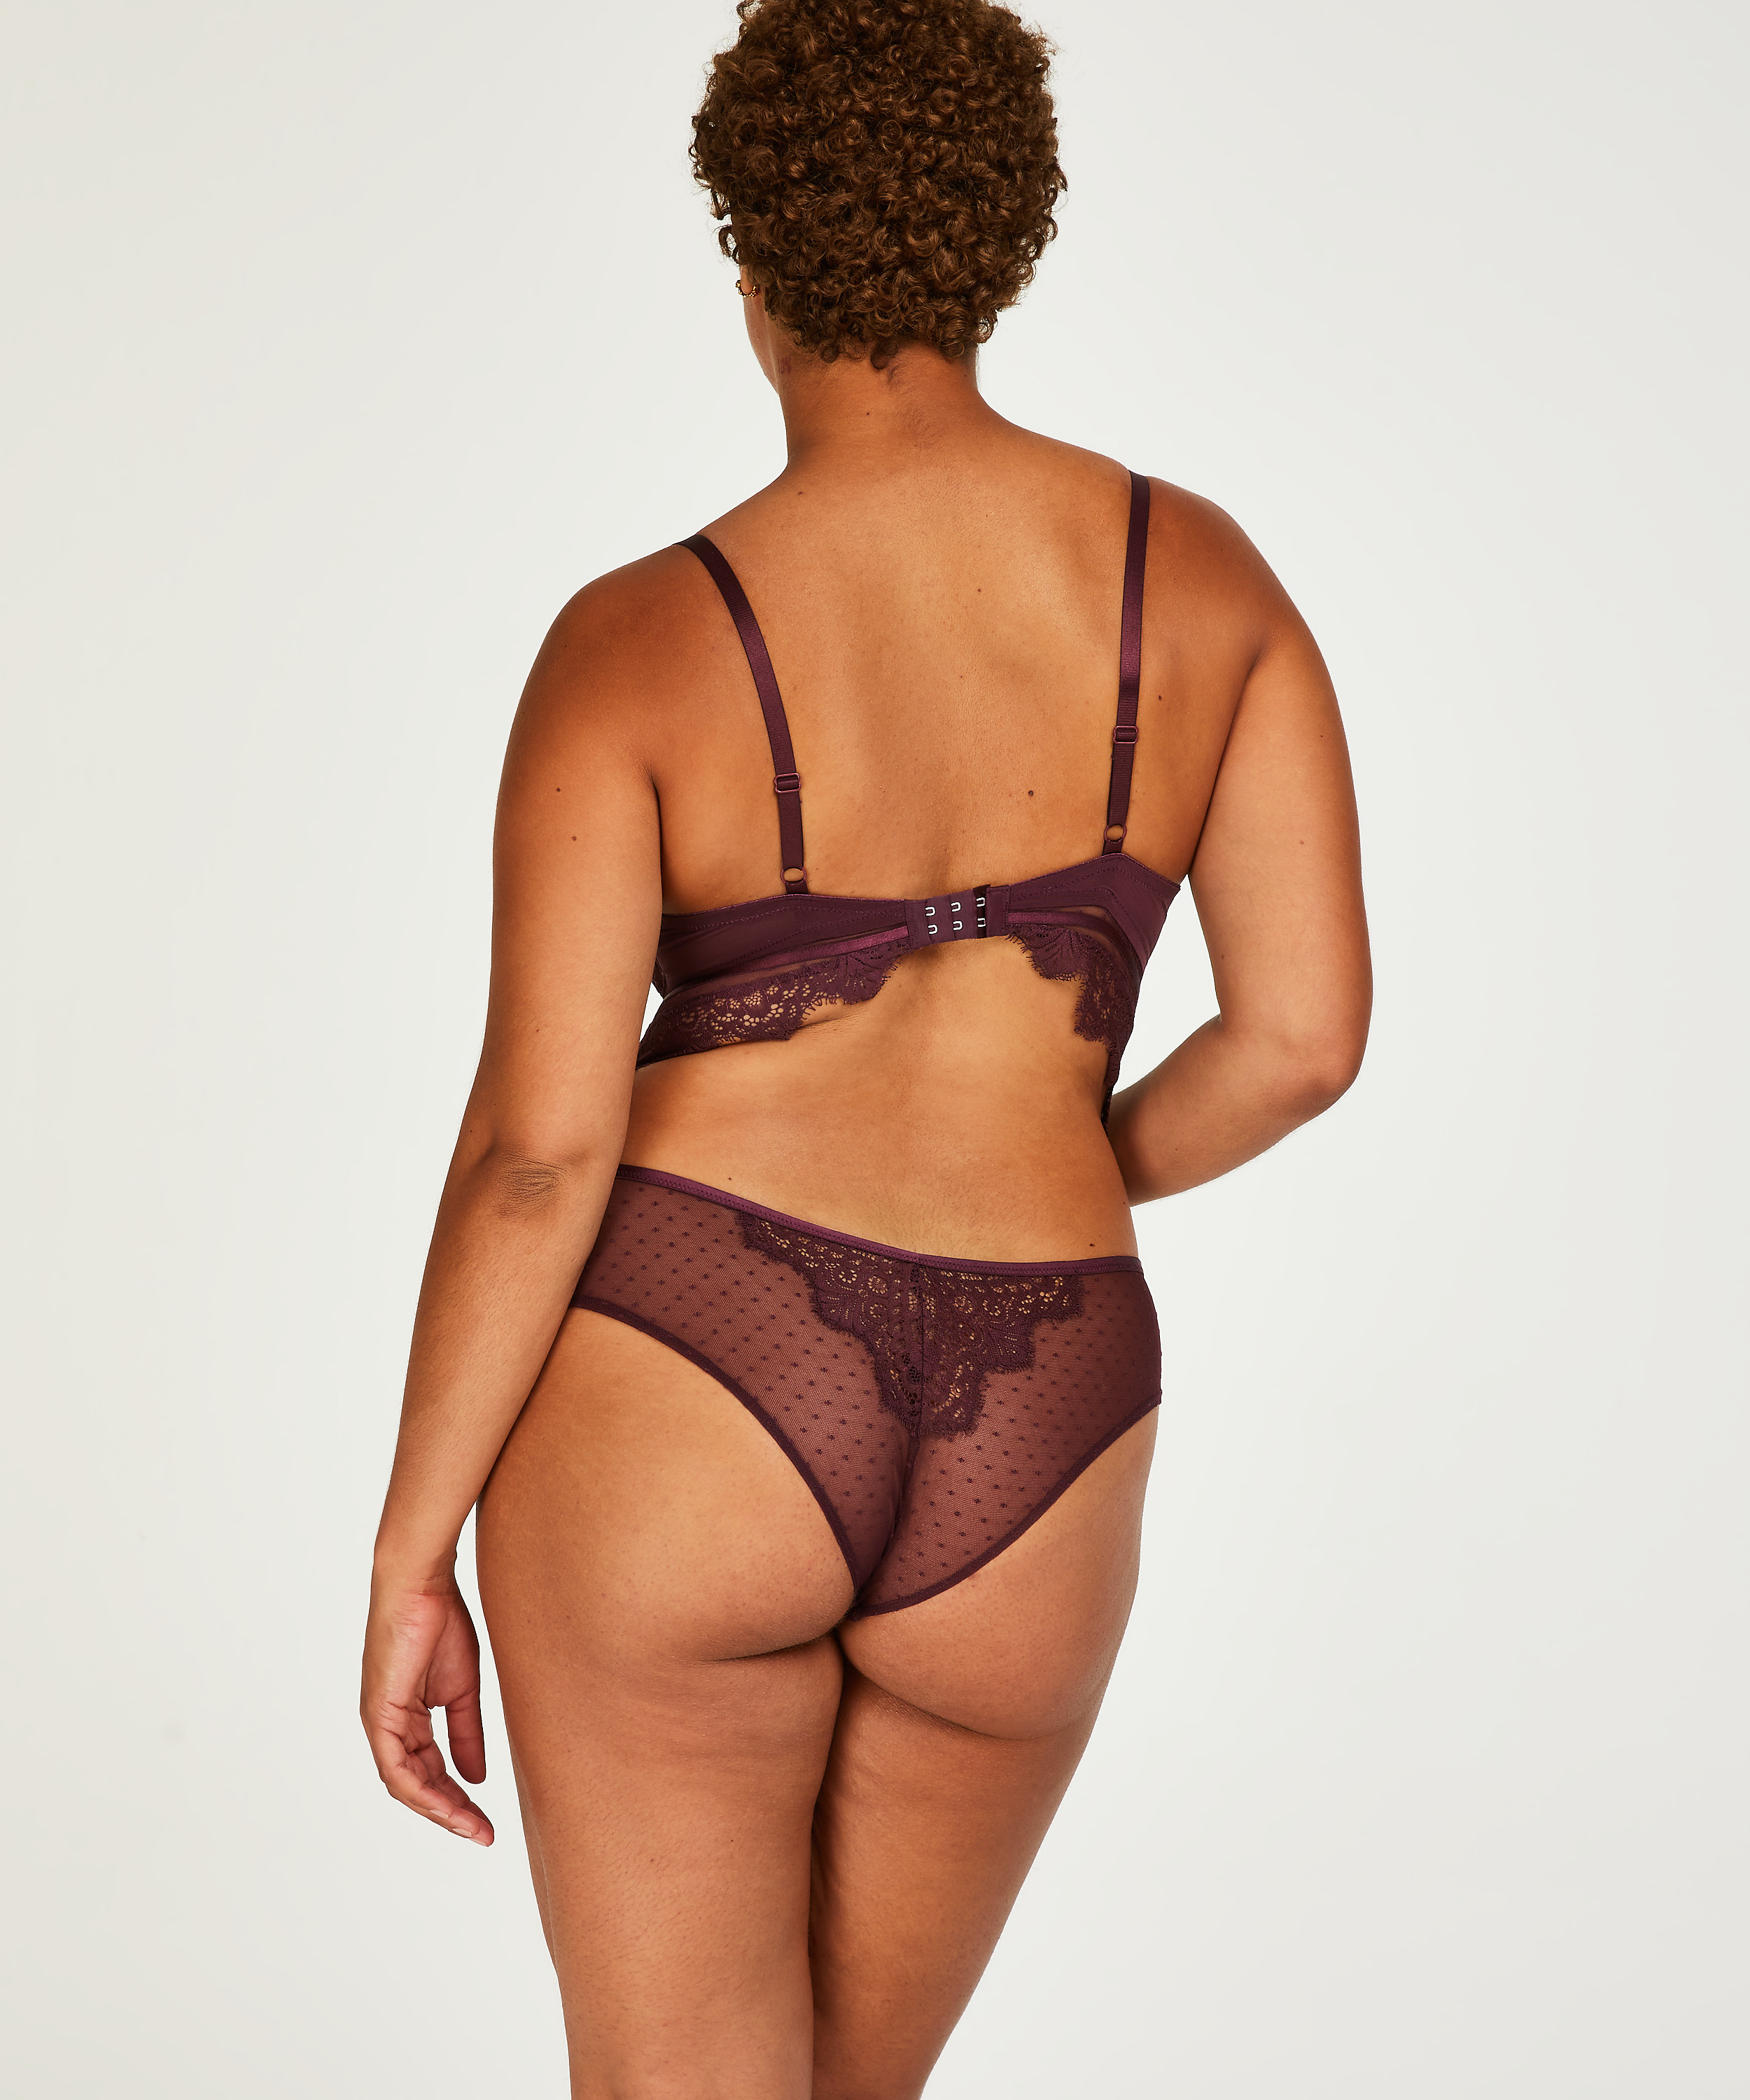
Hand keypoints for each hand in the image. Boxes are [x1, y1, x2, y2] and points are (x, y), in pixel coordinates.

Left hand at [361, 1572, 495, 1845]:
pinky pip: (397, 1768)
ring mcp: (381, 1722)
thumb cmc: (440, 1621)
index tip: (486, 1820)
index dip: (458, 1798)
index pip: (430, 1771)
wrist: (422, 1584)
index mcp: (407, 1717)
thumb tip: (476, 1777)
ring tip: (473, 1828)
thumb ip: (466, 1733)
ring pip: (406, 1784)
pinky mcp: (380, 1714)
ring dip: (440, 1810)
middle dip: (451, 1813)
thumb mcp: (462, 1688)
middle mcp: (389, 1726)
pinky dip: (423, 1791)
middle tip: (483, 1834)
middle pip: (417, 1785)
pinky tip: (449, 1805)